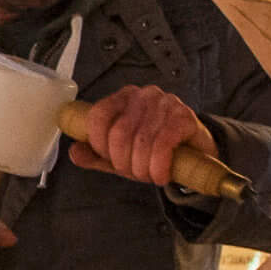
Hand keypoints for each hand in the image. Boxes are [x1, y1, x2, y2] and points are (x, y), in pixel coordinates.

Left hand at [68, 85, 219, 185]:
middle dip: (124, 162)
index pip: (98, 116)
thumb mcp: (121, 155)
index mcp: (123, 98)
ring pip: (140, 142)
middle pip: (119, 133)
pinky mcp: (185, 116)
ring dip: (143, 168)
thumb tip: (74, 152)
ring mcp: (166, 103)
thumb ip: (96, 155)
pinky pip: (163, 144)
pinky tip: (161, 175)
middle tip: (134, 172)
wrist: (196, 155)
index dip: (99, 145)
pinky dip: (158, 167)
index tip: (110, 160)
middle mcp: (144, 95)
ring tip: (150, 174)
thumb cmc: (155, 151)